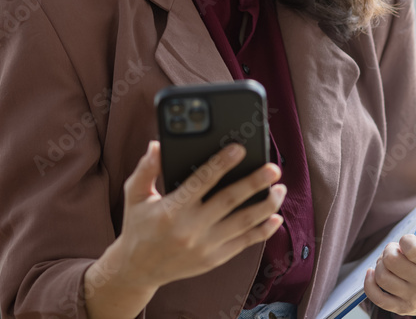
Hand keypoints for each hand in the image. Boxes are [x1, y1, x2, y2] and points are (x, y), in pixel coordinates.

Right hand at [105, 140, 285, 289]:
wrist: (138, 269)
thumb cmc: (138, 225)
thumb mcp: (134, 194)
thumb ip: (146, 168)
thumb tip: (158, 145)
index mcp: (172, 209)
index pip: (202, 181)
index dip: (222, 163)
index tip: (239, 149)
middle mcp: (191, 228)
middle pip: (229, 201)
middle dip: (254, 183)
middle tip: (273, 168)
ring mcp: (205, 246)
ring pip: (243, 223)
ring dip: (265, 205)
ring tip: (280, 189)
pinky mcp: (214, 259)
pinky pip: (243, 243)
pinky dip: (262, 231)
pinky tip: (275, 218)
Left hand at [363, 214, 415, 315]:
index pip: (411, 250)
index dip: (405, 240)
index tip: (408, 240)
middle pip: (391, 261)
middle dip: (389, 250)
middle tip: (395, 250)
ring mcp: (413, 298)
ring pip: (383, 277)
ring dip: (380, 264)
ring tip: (388, 261)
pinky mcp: (402, 308)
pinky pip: (377, 298)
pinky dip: (369, 284)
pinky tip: (372, 273)